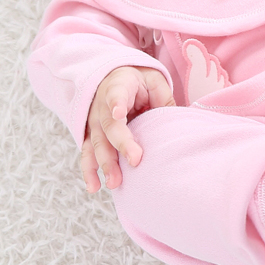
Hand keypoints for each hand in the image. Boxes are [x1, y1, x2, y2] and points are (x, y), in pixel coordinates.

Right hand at [83, 66, 175, 191]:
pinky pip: (88, 153)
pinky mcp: (91, 135)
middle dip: (121, 145)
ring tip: (114, 182)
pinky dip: (89, 170)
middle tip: (135, 161)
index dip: (117, 104)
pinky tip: (94, 187)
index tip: (119, 112)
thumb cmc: (139, 82)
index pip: (117, 94)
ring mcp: (94, 121)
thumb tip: (176, 124)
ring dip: (106, 163)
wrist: (115, 78)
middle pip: (109, 126)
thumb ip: (163, 100)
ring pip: (98, 143)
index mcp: (119, 86)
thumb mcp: (154, 82)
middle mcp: (101, 105)